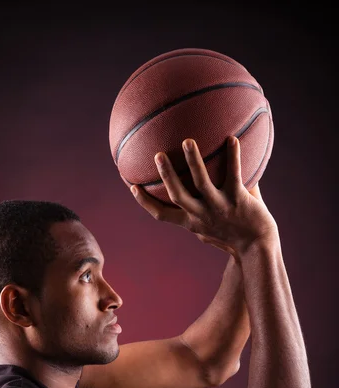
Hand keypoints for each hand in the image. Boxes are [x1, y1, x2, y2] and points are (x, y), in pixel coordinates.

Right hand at [131, 137, 277, 255]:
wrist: (256, 248)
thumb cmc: (233, 236)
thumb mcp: (211, 229)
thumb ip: (202, 211)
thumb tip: (196, 187)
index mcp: (191, 222)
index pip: (161, 214)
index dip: (144, 202)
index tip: (132, 186)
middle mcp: (201, 215)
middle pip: (176, 195)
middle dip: (166, 176)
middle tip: (158, 155)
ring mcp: (219, 207)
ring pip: (201, 182)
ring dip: (193, 161)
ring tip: (187, 141)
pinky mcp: (238, 199)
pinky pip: (234, 174)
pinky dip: (233, 156)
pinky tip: (232, 139)